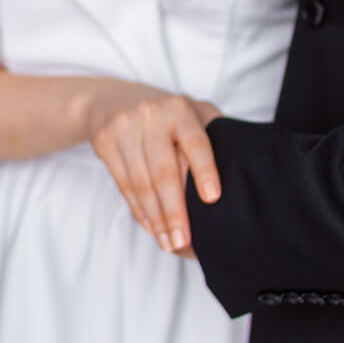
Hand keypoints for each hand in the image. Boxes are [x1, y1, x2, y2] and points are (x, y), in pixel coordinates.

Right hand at [85, 82, 222, 256]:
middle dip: (174, 211)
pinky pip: (123, 185)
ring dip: (155, 218)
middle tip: (184, 241)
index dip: (204, 171)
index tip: (212, 199)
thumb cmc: (166, 113)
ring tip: (168, 243)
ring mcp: (123, 128)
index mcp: (179, 108)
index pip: (195, 142)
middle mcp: (150, 115)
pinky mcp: (104, 142)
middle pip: (162, 172)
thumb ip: (214, 134)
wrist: (113, 99)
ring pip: (140, 183)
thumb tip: (239, 174)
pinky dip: (139, 210)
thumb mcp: (193, 111)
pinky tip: (151, 227)